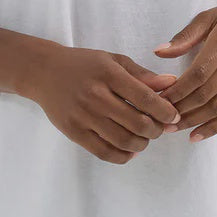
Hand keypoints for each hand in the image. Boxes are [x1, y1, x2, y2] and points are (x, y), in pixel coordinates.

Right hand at [27, 45, 180, 163]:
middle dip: (156, 130)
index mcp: (109, 74)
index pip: (146, 98)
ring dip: (142, 144)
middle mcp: (96, 95)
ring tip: (144, 138)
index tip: (173, 116)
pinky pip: (104, 152)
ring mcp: (83, 116)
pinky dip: (123, 156)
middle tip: (159, 128)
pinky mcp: (73, 132)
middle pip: (137, 123)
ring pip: (123, 141)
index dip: (165, 111)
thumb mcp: (114, 61)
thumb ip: (142, 74)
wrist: (44, 72)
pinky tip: (129, 150)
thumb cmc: (84, 64)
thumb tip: (171, 84)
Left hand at [153, 0, 216, 141]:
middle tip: (161, 119)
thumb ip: (185, 36)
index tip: (159, 100)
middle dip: (181, 110)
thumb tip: (158, 52)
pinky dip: (214, 126)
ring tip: (174, 129)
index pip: (196, 75)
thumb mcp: (212, 16)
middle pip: (205, 94)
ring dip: (193, 121)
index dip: (176, 91)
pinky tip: (197, 135)